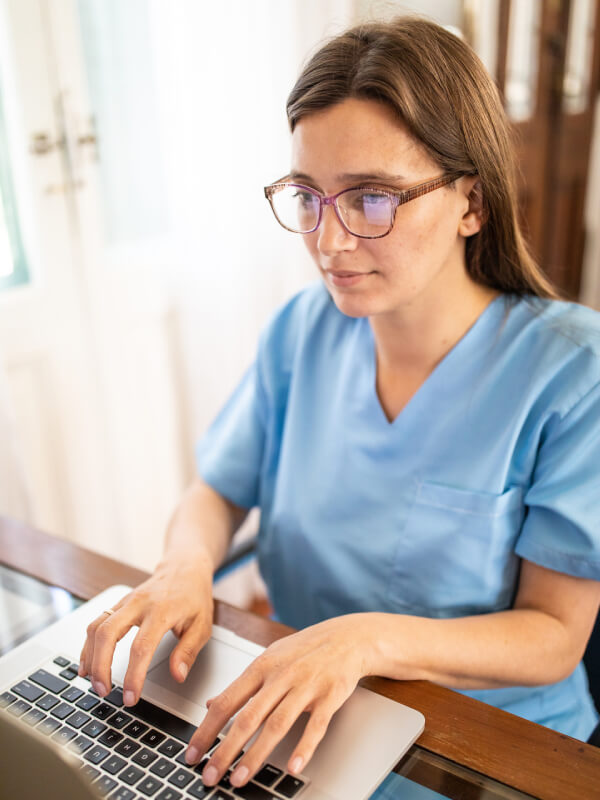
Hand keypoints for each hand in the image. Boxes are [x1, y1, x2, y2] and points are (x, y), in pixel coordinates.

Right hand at [79, 552, 213, 704]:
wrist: (184, 567)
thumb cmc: (194, 597)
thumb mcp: (202, 625)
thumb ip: (188, 651)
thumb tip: (177, 676)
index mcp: (162, 611)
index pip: (141, 647)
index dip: (133, 675)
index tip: (130, 697)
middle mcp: (139, 604)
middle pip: (108, 633)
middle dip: (101, 666)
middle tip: (103, 692)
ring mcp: (126, 601)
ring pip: (97, 626)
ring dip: (90, 656)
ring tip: (92, 682)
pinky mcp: (118, 603)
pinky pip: (96, 622)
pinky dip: (88, 645)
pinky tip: (87, 663)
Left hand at [185, 614, 373, 788]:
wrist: (347, 637)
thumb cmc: (305, 650)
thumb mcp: (269, 658)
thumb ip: (242, 684)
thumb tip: (211, 704)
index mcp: (262, 666)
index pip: (227, 702)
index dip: (206, 729)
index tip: (193, 753)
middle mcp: (281, 676)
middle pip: (248, 718)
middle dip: (226, 750)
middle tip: (210, 775)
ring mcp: (305, 686)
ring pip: (277, 725)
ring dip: (256, 755)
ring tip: (239, 779)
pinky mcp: (329, 697)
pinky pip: (315, 726)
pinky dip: (303, 748)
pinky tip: (292, 767)